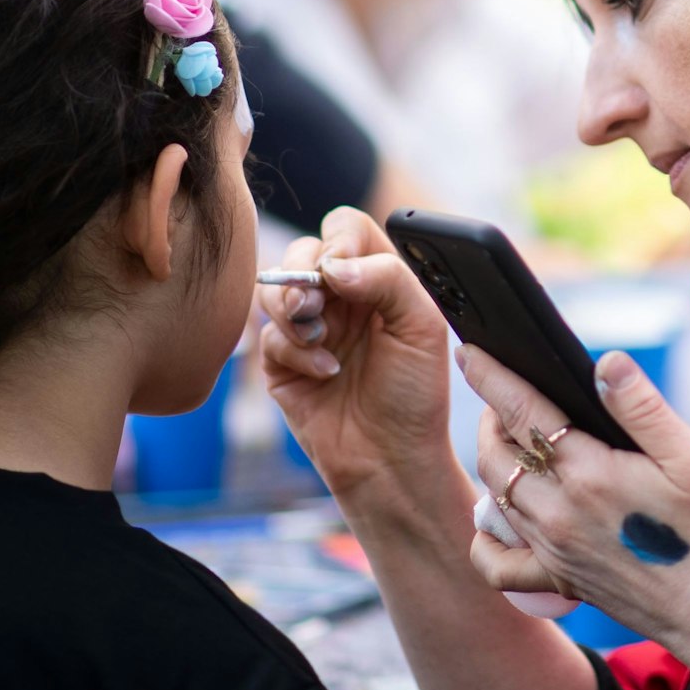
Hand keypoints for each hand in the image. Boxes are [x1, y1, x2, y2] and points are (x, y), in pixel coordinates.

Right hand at [257, 208, 455, 508]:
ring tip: (320, 339)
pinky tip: (324, 373)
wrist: (391, 460)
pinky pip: (268, 335)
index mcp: (378, 279)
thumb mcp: (421, 327)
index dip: (338, 238)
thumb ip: (386, 278)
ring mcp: (310, 328)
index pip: (347, 229)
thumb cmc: (415, 395)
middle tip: (316, 303)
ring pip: (275, 288)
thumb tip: (333, 263)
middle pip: (302, 251)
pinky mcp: (283, 362)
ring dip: (293, 308)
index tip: (340, 268)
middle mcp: (341, 298)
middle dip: (303, 274)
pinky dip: (294, 350)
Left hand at [463, 347, 689, 671]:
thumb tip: (604, 364)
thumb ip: (642, 408)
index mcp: (590, 473)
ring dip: (492, 461)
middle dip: (491, 417)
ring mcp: (554, 549)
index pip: (521, 411)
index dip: (492, 376)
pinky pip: (499, 564)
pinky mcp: (560, 580)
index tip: (471, 352)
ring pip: (496, 496)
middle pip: (496, 454)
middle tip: (504, 396)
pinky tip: (498, 520)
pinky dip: (486, 539)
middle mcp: (559, 512)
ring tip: (507, 440)